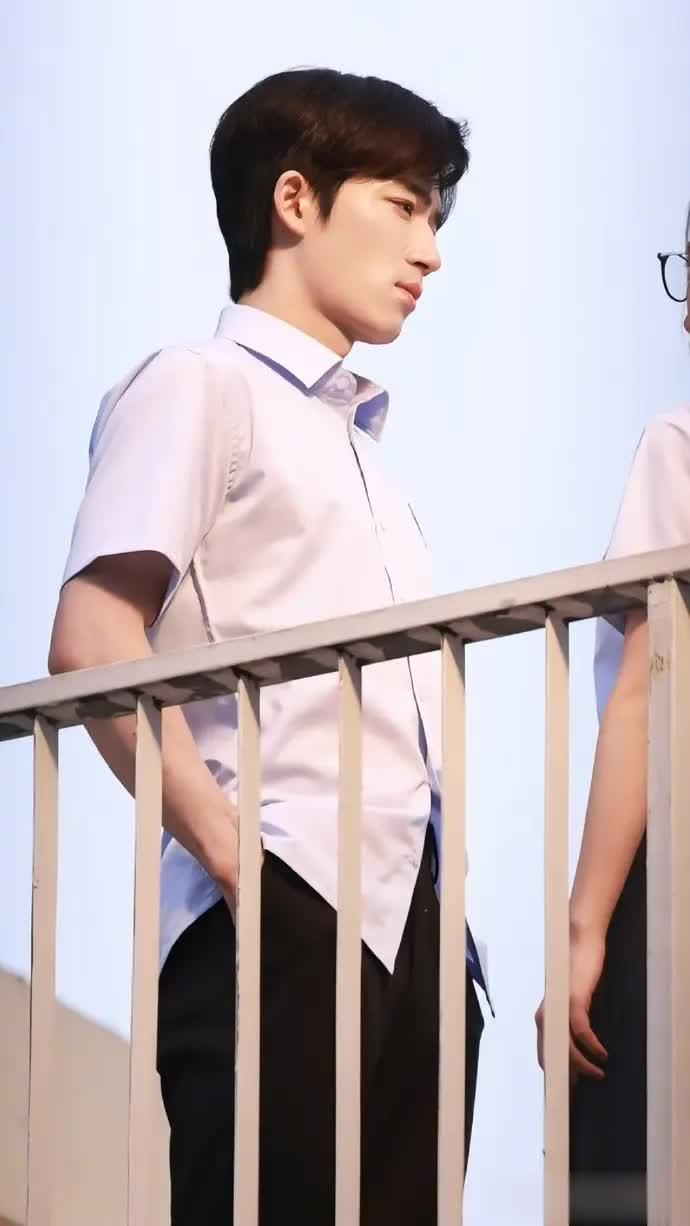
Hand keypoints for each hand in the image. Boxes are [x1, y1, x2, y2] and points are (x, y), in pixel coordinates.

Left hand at [535, 924, 607, 1084]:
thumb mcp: (571, 999)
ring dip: (583, 1065)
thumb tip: (577, 1040)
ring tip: (598, 1074)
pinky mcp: (573, 1000)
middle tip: (582, 1089)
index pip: (544, 1051)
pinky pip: (581, 1031)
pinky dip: (592, 1046)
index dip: (555, 1071)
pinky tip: (602, 1054)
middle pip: (553, 1055)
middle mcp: (547, 1014)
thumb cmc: (577, 970)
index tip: (569, 1086)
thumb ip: (569, 1017)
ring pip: (567, 1048)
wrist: (579, 941)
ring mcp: (559, 1008)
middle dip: (568, 1074)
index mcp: (545, 1016)